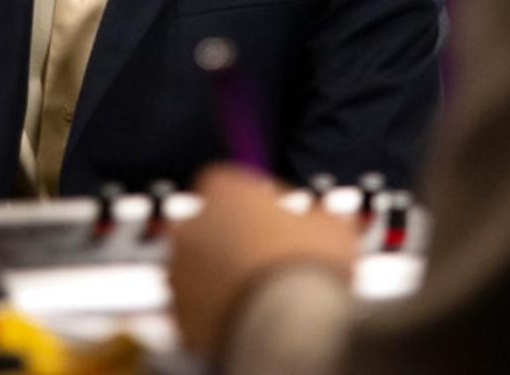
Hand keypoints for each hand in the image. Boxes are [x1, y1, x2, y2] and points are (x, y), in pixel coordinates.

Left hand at [168, 163, 356, 354]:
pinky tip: (245, 314)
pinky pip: (195, 305)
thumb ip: (312, 215)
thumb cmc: (305, 267)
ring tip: (256, 289)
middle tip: (263, 255)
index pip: (228, 183)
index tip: (271, 216)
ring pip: (197, 265)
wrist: (288, 325)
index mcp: (224, 190)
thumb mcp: (329, 225)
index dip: (252, 202)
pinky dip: (214, 308)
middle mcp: (193, 224)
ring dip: (220, 273)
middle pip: (207, 223)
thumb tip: (322, 223)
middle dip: (231, 238)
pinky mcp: (180, 313)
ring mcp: (181, 270)